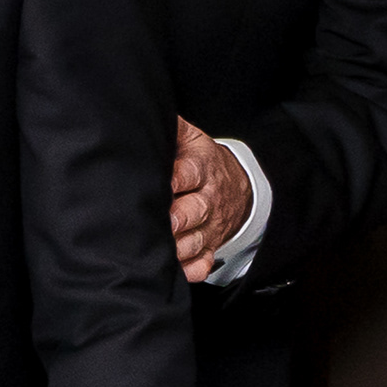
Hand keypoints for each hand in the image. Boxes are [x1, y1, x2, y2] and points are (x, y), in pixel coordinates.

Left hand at [168, 118, 252, 283]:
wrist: (238, 188)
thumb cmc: (204, 163)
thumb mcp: (193, 140)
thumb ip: (174, 129)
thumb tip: (148, 117)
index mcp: (202, 170)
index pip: (190, 173)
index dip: (176, 179)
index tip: (165, 184)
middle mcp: (207, 200)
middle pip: (194, 211)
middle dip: (177, 219)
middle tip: (163, 223)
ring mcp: (210, 227)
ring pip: (196, 241)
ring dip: (179, 248)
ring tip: (161, 250)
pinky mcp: (210, 248)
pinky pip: (204, 263)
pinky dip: (191, 269)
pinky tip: (177, 270)